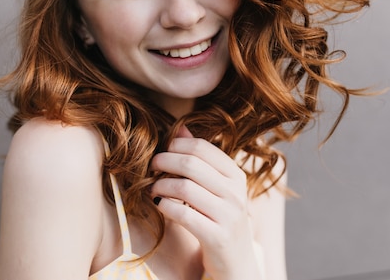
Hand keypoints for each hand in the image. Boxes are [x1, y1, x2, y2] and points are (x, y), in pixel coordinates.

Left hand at [150, 126, 261, 278]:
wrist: (237, 261)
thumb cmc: (220, 218)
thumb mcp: (217, 186)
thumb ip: (200, 157)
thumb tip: (180, 128)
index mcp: (236, 175)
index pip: (202, 147)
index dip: (176, 146)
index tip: (163, 151)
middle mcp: (236, 193)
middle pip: (191, 164)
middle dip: (164, 161)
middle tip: (153, 166)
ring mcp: (228, 215)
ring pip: (184, 188)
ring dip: (161, 185)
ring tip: (154, 187)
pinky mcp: (217, 236)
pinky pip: (183, 214)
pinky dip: (165, 205)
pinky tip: (159, 204)